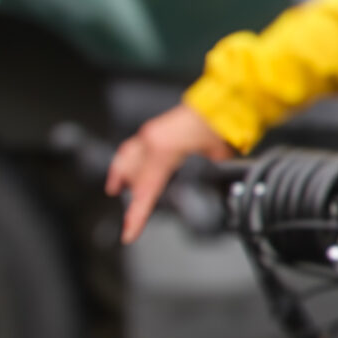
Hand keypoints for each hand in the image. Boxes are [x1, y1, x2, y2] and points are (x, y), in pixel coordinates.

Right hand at [106, 104, 233, 243]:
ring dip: (120, 176)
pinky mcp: (154, 130)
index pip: (144, 191)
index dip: (136, 216)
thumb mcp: (214, 160)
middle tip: (130, 222)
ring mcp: (150, 134)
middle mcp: (150, 142)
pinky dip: (126, 161)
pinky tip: (127, 168)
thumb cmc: (220, 126)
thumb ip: (204, 177)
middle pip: (131, 177)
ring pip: (125, 160)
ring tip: (114, 191)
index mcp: (162, 151)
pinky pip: (132, 148)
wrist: (223, 102)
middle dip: (131, 199)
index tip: (128, 234)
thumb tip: (205, 188)